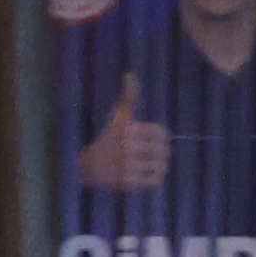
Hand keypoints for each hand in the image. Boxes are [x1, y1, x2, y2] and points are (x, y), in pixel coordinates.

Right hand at [79, 71, 166, 192]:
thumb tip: (130, 74)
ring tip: (151, 163)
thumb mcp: (119, 116)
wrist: (92, 165)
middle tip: (154, 153)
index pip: (162, 133)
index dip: (161, 137)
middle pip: (164, 151)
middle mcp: (127, 147)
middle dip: (162, 152)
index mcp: (128, 129)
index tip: (154, 138)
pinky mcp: (129, 182)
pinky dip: (155, 178)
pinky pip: (156, 181)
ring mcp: (128, 165)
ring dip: (160, 166)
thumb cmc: (110, 137)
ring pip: (161, 167)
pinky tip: (146, 173)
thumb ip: (129, 96)